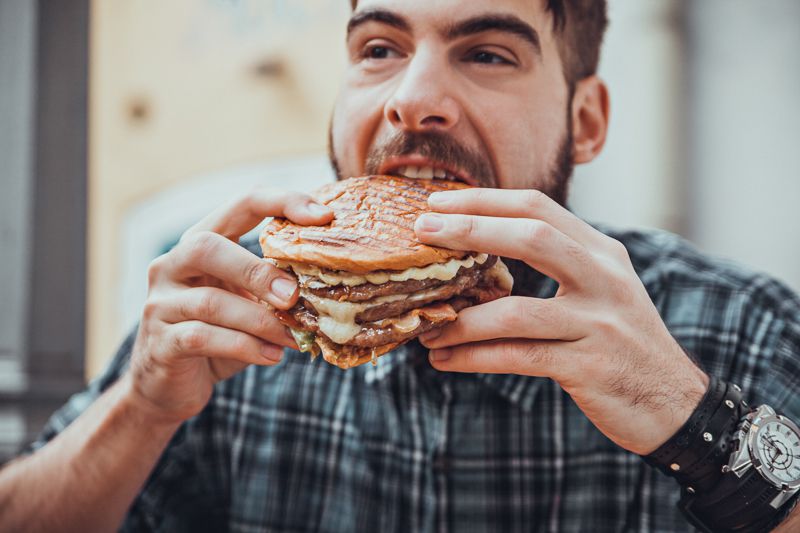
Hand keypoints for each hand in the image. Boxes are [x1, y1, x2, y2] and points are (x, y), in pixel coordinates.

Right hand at [128, 188, 332, 423]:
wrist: (171, 385)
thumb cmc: (219, 334)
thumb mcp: (246, 302)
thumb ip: (274, 287)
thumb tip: (330, 284)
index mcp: (200, 242)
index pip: (240, 204)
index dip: (282, 202)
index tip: (324, 217)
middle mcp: (172, 265)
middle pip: (206, 247)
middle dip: (256, 271)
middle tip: (294, 297)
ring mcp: (160, 303)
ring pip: (211, 302)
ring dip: (261, 321)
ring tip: (295, 337)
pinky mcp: (161, 343)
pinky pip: (204, 338)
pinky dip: (246, 347)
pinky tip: (273, 356)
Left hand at [414, 188, 707, 454]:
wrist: (675, 404)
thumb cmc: (622, 342)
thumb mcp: (601, 290)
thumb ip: (559, 263)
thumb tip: (482, 250)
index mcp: (602, 252)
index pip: (538, 208)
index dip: (485, 200)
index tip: (438, 201)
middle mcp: (604, 278)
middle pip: (531, 237)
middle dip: (469, 230)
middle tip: (422, 232)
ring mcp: (599, 323)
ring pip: (515, 311)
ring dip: (461, 320)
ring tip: (424, 329)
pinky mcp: (589, 366)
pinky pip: (518, 356)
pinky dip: (474, 357)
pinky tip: (444, 360)